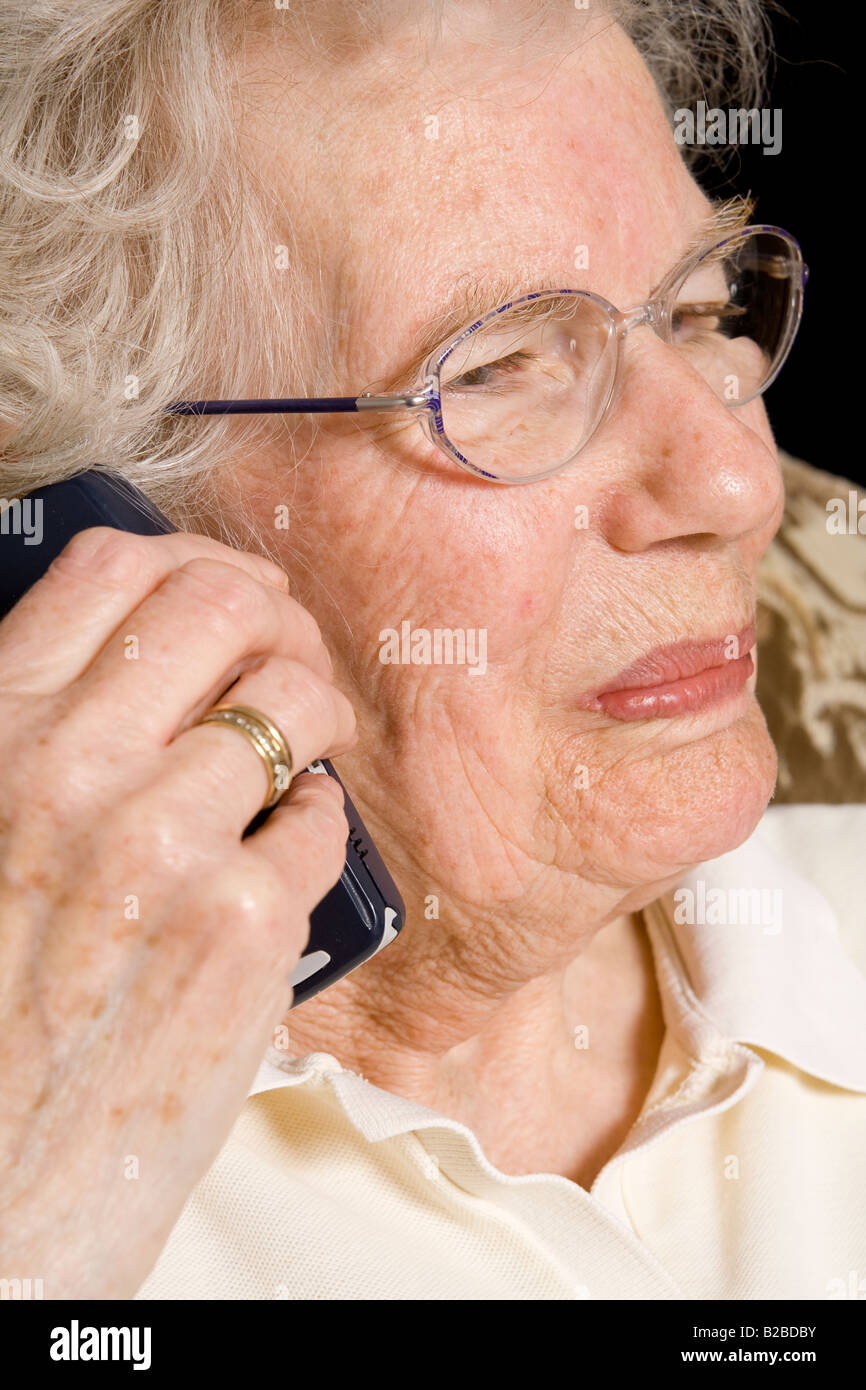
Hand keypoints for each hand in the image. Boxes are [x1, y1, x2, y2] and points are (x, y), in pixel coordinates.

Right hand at [0, 527, 355, 1297]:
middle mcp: (71, 770)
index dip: (192, 562)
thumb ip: (32, 739)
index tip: (228, 594)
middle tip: (286, 663)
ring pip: (294, 699)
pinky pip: (317, 818)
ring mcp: (163, 843)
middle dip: (275, 618)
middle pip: (223, 604)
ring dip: (312, 714)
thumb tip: (130, 664)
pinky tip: (278, 857)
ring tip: (298, 755)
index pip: (112, 569)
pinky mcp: (242, 924)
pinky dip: (310, 823)